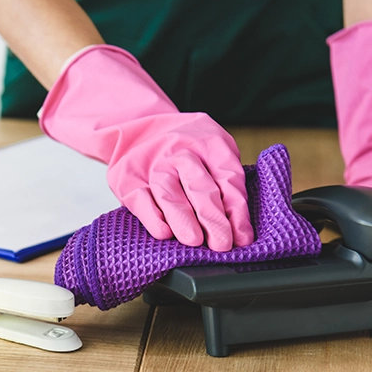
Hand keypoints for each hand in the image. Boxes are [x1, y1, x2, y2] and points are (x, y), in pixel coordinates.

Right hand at [40, 45, 253, 250]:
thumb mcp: (214, 149)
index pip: (228, 180)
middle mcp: (181, 153)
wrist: (138, 126)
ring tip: (194, 241)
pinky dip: (152, 216)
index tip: (242, 239)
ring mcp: (153, 166)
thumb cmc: (186, 147)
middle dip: (212, 218)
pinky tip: (163, 233)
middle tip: (221, 244)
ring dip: (182, 219)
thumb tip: (239, 229)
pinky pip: (141, 198)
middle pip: (199, 187)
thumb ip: (227, 181)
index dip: (236, 212)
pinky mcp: (129, 179)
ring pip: (169, 193)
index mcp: (210, 145)